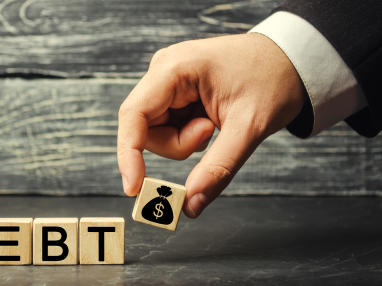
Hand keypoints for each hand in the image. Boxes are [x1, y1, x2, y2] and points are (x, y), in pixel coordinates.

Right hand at [117, 33, 306, 217]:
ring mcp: (168, 82)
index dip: (128, 154)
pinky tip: (210, 120)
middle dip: (177, 144)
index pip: (134, 115)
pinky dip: (187, 136)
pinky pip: (168, 128)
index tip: (134, 188)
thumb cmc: (273, 80)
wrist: (290, 63)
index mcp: (174, 68)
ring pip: (156, 133)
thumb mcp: (249, 127)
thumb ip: (218, 168)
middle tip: (211, 133)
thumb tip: (190, 205)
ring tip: (216, 123)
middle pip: (145, 129)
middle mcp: (164, 72)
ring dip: (184, 141)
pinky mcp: (175, 93)